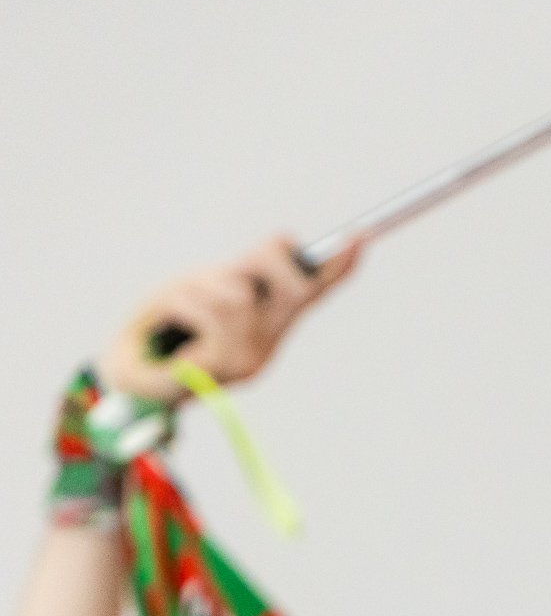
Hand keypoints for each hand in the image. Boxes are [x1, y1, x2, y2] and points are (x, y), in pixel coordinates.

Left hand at [96, 233, 363, 403]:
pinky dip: (181, 300)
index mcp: (268, 326)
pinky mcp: (225, 368)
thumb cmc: (160, 329)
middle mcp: (266, 346)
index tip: (360, 235)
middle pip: (288, 285)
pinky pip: (211, 310)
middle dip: (260, 260)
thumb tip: (289, 242)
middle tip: (226, 271)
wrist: (125, 380)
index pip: (310, 292)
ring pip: (239, 293)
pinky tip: (167, 322)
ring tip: (176, 306)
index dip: (337, 265)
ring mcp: (250, 360)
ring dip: (199, 285)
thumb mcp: (201, 287)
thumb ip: (242, 271)